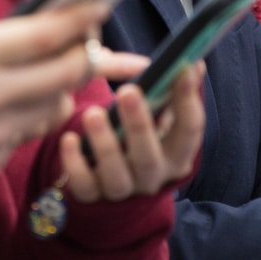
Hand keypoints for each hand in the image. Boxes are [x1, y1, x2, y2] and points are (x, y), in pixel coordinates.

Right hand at [0, 0, 120, 213]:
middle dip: (88, 52)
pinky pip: (30, 134)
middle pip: (69, 71)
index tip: (100, 5)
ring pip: (58, 105)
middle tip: (86, 39)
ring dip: (64, 86)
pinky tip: (12, 106)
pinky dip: (34, 116)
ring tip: (50, 71)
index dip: (81, 18)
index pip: (45, 34)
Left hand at [61, 65, 206, 200]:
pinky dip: (75, 164)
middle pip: (150, 157)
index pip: (190, 130)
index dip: (188, 99)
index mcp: (176, 154)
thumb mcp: (158, 117)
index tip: (183, 67)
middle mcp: (153, 176)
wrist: (111, 178)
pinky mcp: (92, 197)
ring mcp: (123, 190)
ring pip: (117, 175)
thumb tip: (191, 62)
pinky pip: (84, 186)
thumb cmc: (139, 136)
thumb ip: (171, 92)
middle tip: (127, 91)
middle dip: (139, 124)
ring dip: (105, 144)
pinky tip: (69, 139)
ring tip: (93, 114)